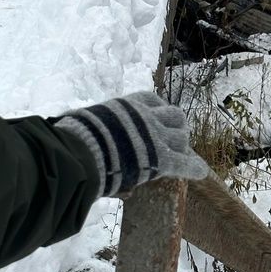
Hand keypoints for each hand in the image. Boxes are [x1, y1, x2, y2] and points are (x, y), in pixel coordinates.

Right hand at [53, 91, 208, 196]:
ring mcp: (157, 137)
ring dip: (182, 145)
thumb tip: (69, 120)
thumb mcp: (86, 120)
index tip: (159, 118)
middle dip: (175, 127)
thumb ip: (93, 123)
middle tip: (173, 140)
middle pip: (174, 116)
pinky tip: (201, 171)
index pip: (152, 100)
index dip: (159, 110)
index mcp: (128, 105)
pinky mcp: (162, 158)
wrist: (82, 151)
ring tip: (181, 155)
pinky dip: (194, 167)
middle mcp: (147, 117)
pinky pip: (185, 162)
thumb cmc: (75, 137)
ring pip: (182, 137)